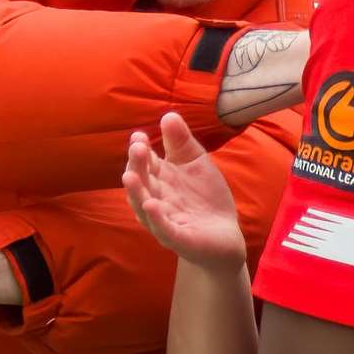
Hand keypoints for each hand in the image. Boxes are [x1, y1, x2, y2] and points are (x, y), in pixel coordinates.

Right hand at [123, 112, 245, 269]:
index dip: (140, 150)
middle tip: (137, 148)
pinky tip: (152, 205)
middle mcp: (157, 199)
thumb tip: (168, 115)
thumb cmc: (204, 196)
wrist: (224, 234)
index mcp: (159, 179)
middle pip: (142, 182)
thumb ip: (181, 142)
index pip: (145, 163)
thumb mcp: (196, 162)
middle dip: (137, 166)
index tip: (138, 136)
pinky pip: (164, 229)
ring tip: (129, 176)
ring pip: (145, 207)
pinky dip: (156, 218)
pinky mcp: (179, 239)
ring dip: (137, 193)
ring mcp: (165, 220)